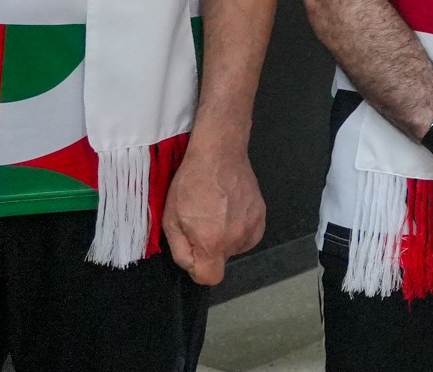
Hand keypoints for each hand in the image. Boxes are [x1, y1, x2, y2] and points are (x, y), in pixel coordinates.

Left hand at [161, 140, 266, 285]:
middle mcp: (236, 238)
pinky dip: (239, 230)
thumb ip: (180, 250)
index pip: (210, 278)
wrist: (219, 154)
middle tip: (200, 224)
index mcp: (212, 242)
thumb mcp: (170, 219)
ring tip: (217, 214)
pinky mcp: (262, 215)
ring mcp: (253, 226)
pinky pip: (249, 236)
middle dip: (209, 250)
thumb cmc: (190, 183)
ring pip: (235, 248)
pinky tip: (230, 212)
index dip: (198, 270)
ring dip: (225, 239)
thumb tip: (192, 264)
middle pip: (221, 261)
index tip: (192, 252)